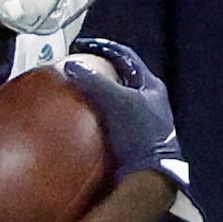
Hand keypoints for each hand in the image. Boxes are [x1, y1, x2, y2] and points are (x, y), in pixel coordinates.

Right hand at [63, 39, 191, 195]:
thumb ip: (95, 82)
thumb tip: (71, 65)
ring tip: (78, 90)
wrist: (149, 175)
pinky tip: (84, 117)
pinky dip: (97, 113)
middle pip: (121, 76)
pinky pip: (112, 118)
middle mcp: (150, 100)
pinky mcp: (133, 138)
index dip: (103, 47)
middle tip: (79, 67)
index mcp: (151, 86)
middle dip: (100, 70)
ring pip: (117, 98)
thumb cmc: (139, 134)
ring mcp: (142, 120)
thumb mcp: (117, 102)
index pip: (126, 56)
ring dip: (98, 93)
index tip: (81, 46)